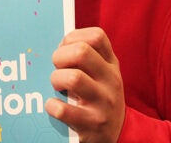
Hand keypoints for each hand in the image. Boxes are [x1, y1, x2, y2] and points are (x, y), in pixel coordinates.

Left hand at [45, 27, 124, 142]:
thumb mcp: (102, 75)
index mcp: (111, 64)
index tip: (65, 48)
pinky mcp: (93, 124)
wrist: (118, 134)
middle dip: (60, 56)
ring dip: (56, 79)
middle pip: (82, 52)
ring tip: (56, 86)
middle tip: (57, 68)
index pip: (97, 36)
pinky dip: (52, 106)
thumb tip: (55, 48)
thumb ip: (85, 59)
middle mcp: (111, 80)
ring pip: (73, 78)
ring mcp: (104, 102)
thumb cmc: (99, 97)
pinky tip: (53, 106)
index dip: (74, 37)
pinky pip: (63, 110)